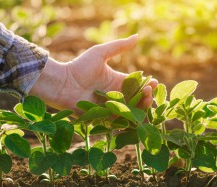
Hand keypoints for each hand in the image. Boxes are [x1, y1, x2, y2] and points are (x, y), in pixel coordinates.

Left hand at [30, 35, 157, 113]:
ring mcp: (111, 107)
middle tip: (149, 93)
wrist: (63, 83)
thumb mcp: (100, 53)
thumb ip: (119, 46)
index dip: (147, 84)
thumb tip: (137, 36)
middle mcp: (116, 95)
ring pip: (131, 110)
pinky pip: (119, 120)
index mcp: (117, 81)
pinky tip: (136, 114)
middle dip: (146, 96)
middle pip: (137, 99)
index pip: (137, 84)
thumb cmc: (80, 67)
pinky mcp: (104, 117)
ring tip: (146, 101)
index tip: (154, 82)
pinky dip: (129, 118)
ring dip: (141, 107)